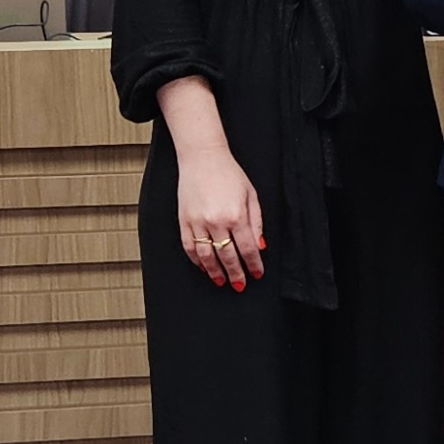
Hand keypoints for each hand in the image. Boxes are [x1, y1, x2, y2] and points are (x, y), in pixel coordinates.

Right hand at [175, 144, 265, 289]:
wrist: (202, 158)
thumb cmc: (228, 174)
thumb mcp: (251, 195)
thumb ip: (256, 222)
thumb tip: (260, 246)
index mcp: (236, 215)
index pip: (247, 249)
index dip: (253, 265)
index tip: (256, 274)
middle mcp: (216, 221)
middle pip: (227, 257)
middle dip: (235, 274)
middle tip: (239, 284)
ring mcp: (197, 222)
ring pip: (206, 256)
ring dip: (214, 272)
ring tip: (221, 281)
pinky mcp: (184, 221)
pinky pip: (189, 247)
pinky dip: (196, 260)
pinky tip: (204, 267)